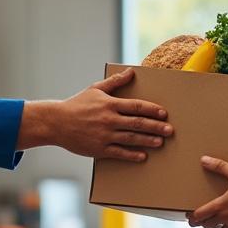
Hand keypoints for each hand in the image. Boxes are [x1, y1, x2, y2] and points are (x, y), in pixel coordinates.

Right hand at [21, 68, 172, 160]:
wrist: (56, 123)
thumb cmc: (77, 105)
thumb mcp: (95, 89)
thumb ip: (115, 82)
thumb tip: (132, 71)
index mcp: (110, 104)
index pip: (136, 106)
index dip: (152, 109)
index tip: (164, 113)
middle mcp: (109, 120)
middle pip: (138, 123)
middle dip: (156, 126)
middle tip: (170, 130)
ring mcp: (104, 135)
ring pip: (131, 138)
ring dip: (148, 140)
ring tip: (161, 142)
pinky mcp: (99, 149)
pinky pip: (119, 153)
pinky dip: (132, 154)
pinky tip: (143, 156)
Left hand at [187, 156, 227, 227]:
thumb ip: (220, 166)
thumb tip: (204, 160)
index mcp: (221, 206)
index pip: (200, 215)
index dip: (192, 217)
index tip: (189, 216)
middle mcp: (226, 219)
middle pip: (207, 225)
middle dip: (202, 222)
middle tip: (200, 218)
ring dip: (216, 226)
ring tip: (217, 220)